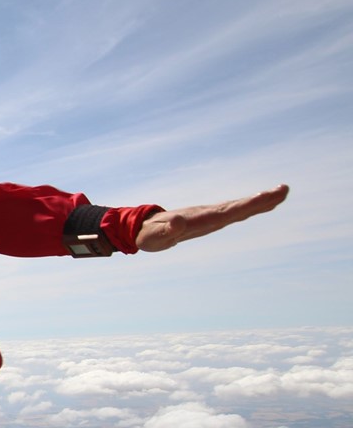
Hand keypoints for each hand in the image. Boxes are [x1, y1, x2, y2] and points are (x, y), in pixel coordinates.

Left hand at [135, 184, 288, 251]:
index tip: (267, 196)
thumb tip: (178, 223)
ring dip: (259, 202)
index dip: (247, 205)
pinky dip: (249, 208)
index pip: (227, 212)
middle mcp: (207, 215)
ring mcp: (209, 216)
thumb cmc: (149, 235)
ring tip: (281, 194)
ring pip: (238, 208)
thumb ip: (167, 231)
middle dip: (261, 200)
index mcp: (199, 219)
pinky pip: (233, 213)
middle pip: (238, 207)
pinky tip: (262, 205)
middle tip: (284, 190)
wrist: (143, 228)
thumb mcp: (154, 237)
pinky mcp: (209, 219)